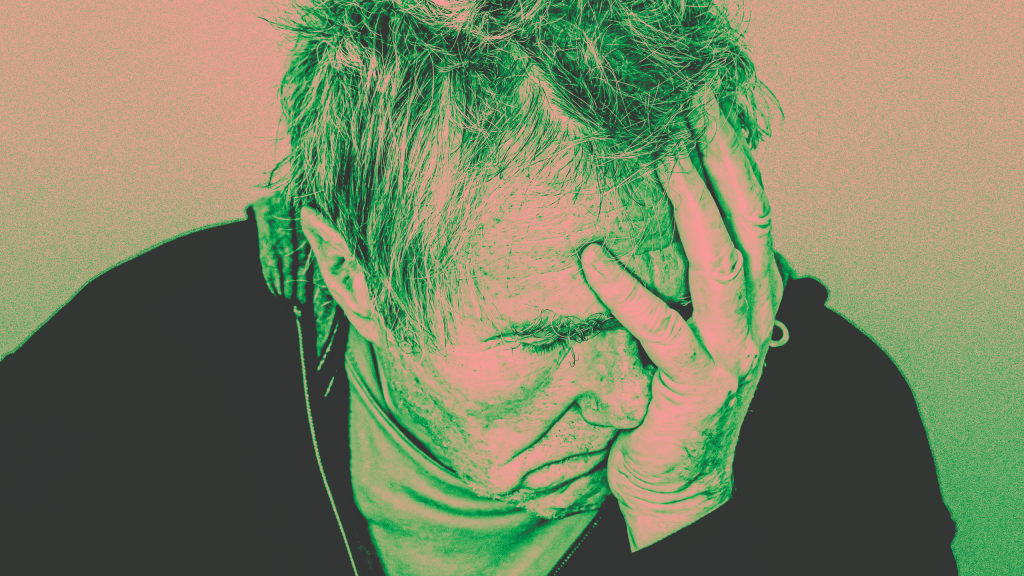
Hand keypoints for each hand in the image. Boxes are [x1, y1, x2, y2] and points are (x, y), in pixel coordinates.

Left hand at [580, 95, 784, 549]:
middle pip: (744, 218)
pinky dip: (627, 289)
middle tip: (689, 102)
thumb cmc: (675, 397)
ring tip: (656, 155)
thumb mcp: (694, 324)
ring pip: (716, 261)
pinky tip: (593, 256)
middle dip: (718, 157)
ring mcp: (729, 348)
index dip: (731, 152)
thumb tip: (658, 211)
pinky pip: (660, 326)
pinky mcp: (695, 382)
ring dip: (687, 204)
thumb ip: (689, 274)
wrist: (680, 482)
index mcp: (752, 292)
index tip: (704, 102)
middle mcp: (751, 313)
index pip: (750, 207)